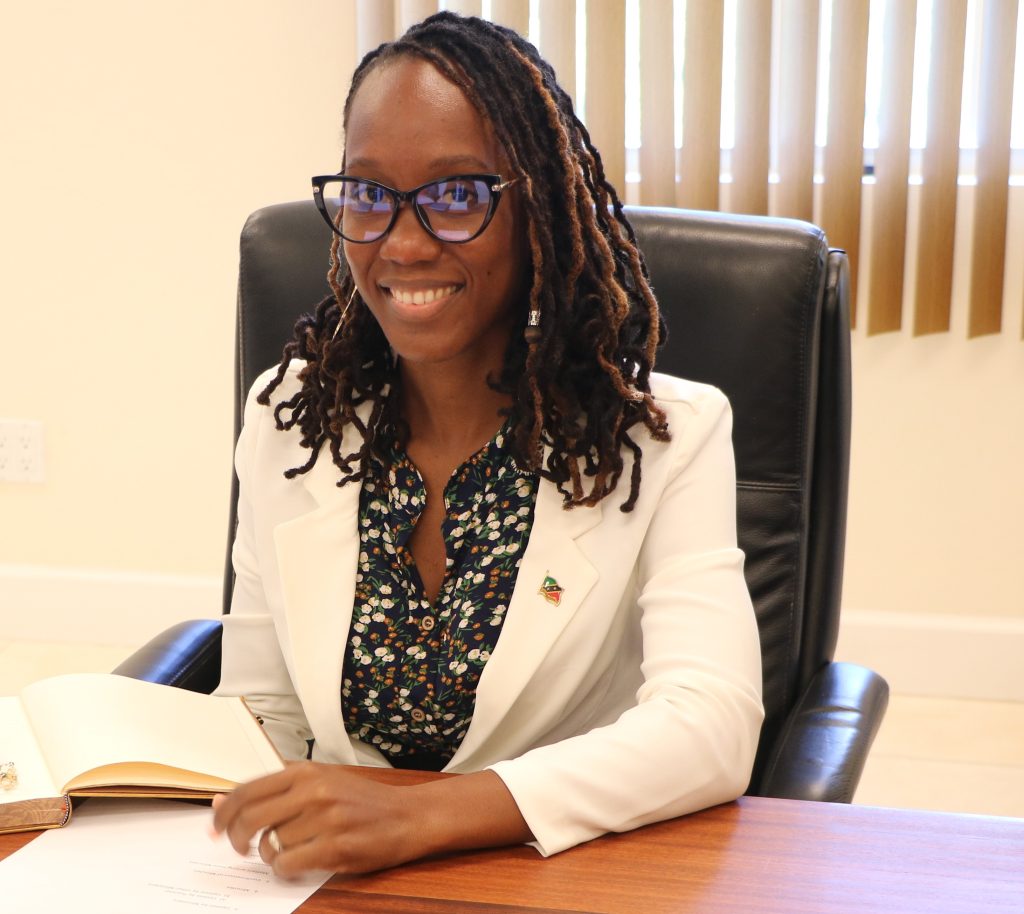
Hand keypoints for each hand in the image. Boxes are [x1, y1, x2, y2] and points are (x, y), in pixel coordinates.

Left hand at [210, 762, 424, 876]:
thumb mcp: (319, 783)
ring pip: (270, 845)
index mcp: (306, 771)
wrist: (408, 816)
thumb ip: (274, 791)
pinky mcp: (336, 847)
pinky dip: (285, 870)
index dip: (222, 813)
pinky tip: (297, 865)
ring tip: (286, 854)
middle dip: (236, 840)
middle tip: (240, 849)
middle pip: (249, 818)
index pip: (247, 790)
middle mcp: (313, 790)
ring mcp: (326, 818)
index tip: (213, 828)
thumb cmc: (361, 802)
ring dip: (270, 856)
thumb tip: (219, 801)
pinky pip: (288, 865)